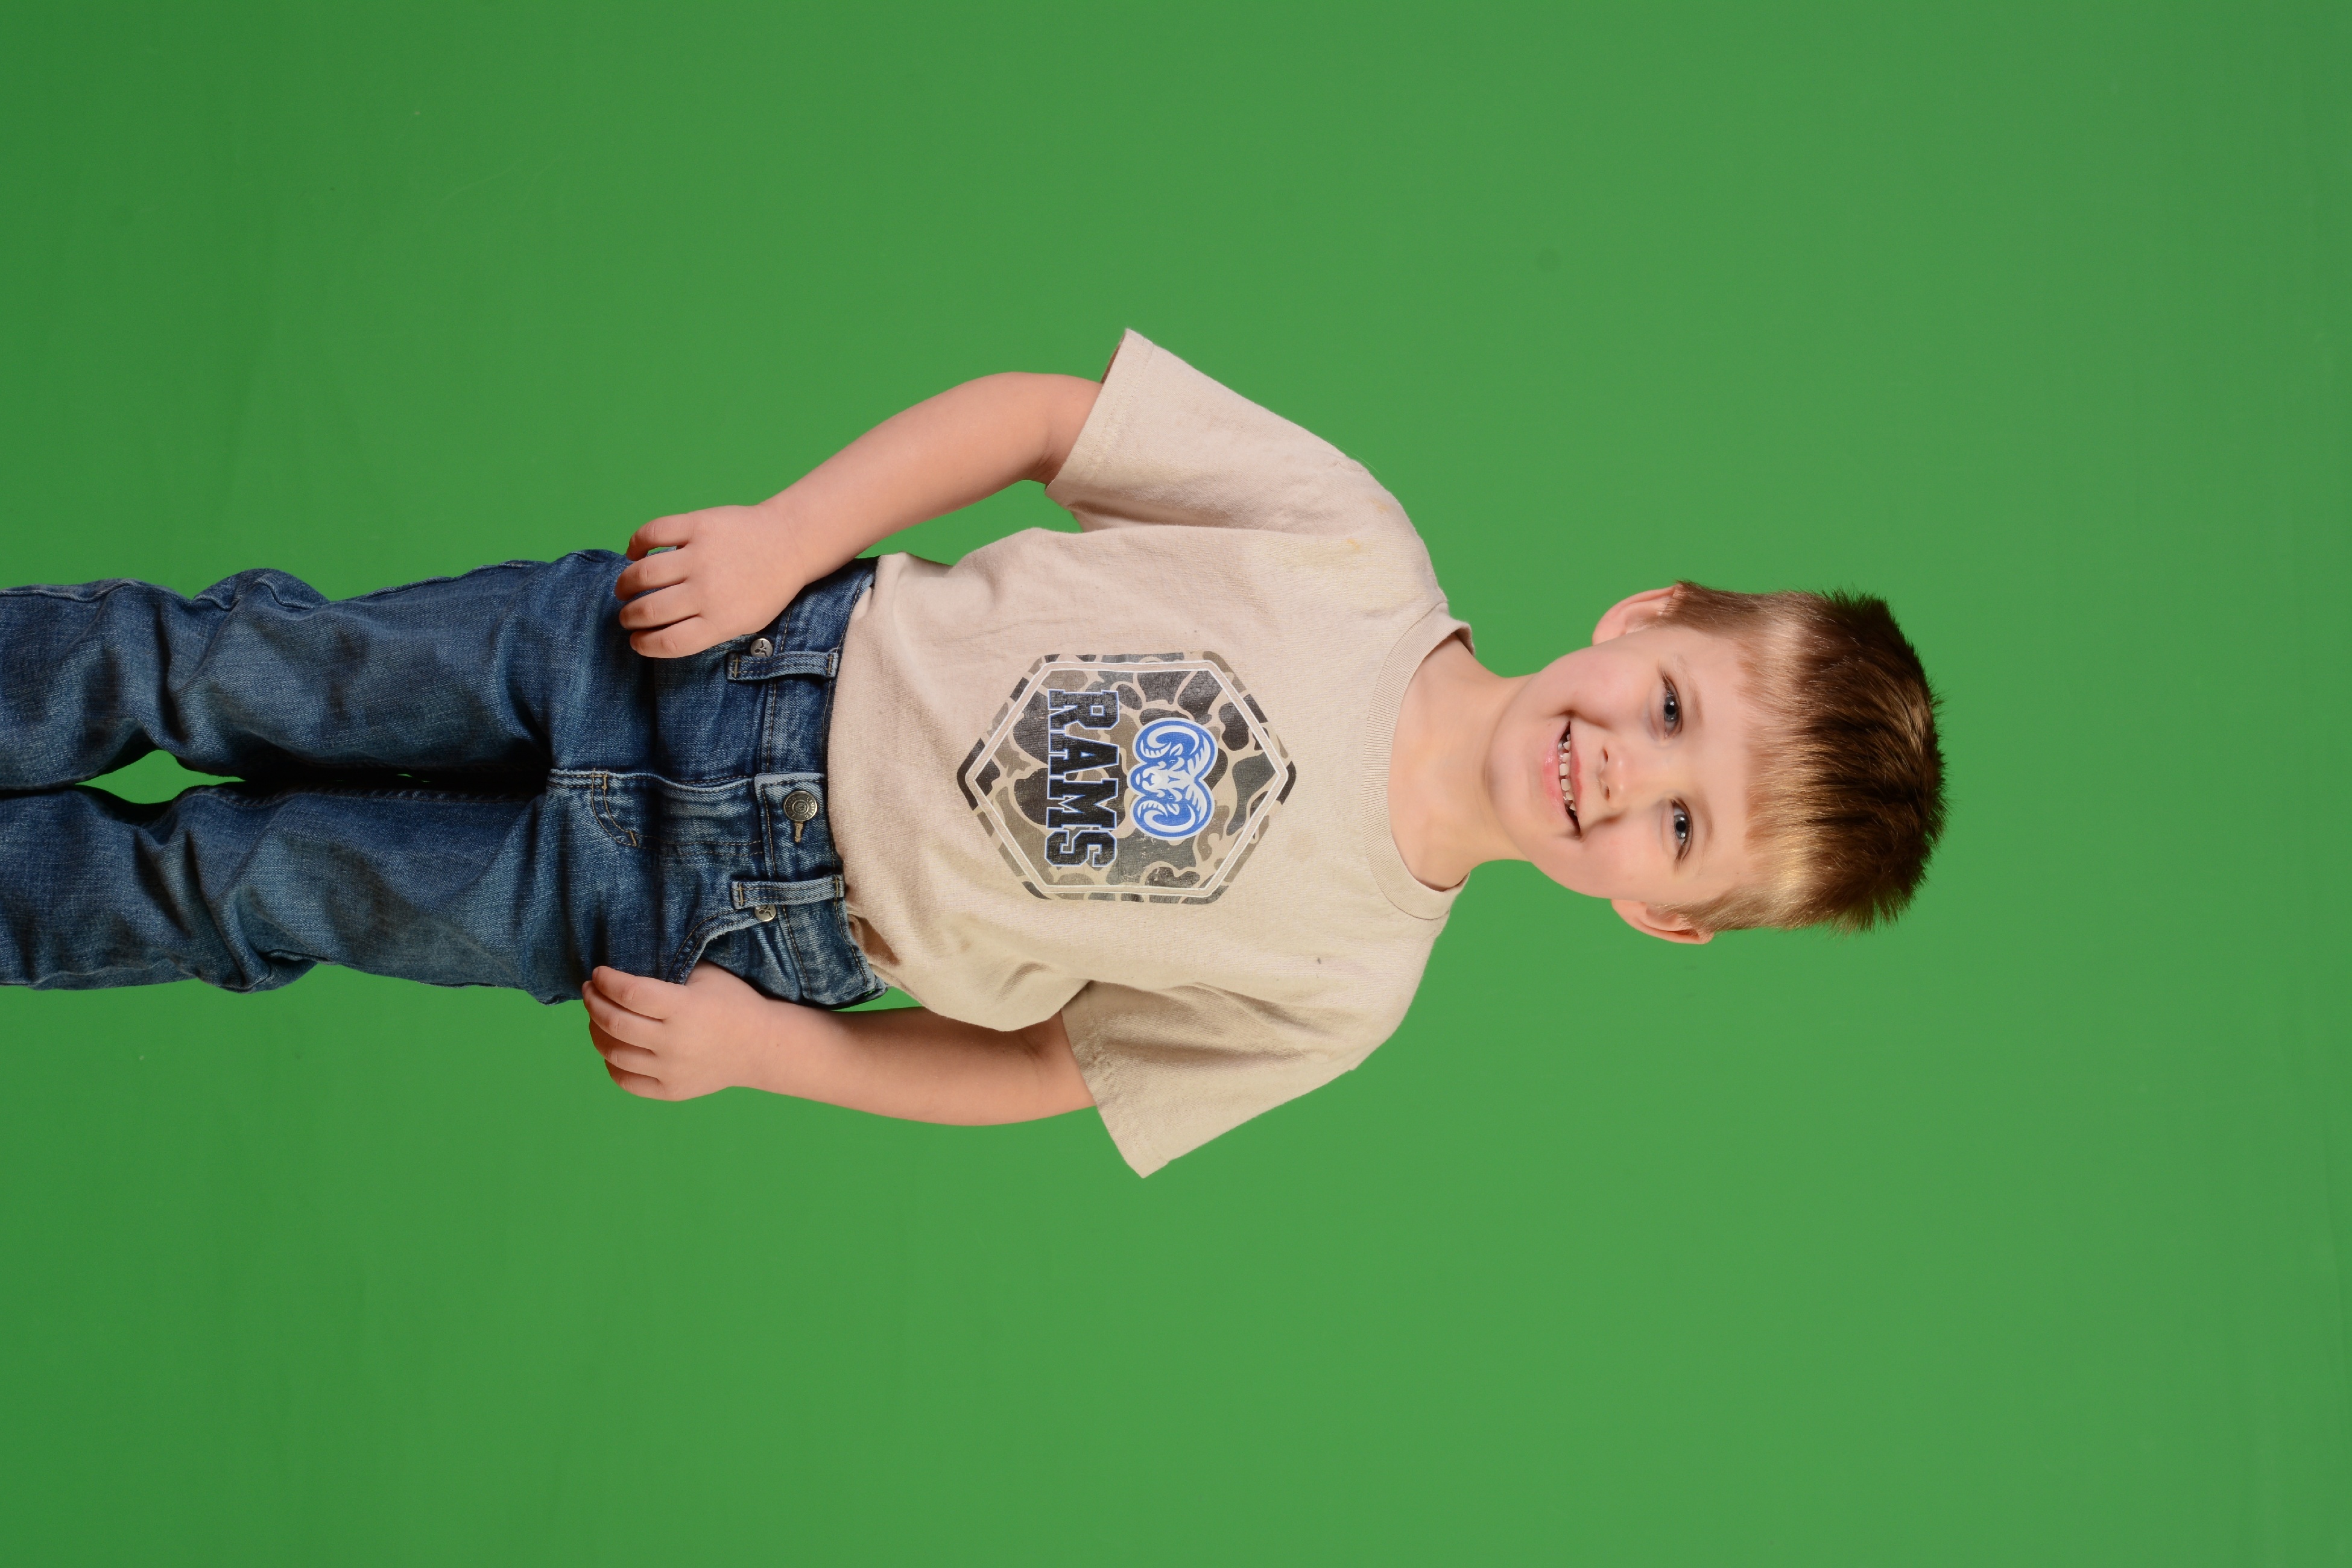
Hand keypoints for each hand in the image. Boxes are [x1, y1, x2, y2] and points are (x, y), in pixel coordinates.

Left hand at [582, 961, 809, 1099]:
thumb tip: (623, 967)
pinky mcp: (670, 1091)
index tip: (598, 972)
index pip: (630, 993)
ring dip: (595, 1031)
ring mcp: (671, 1071)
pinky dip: (610, 1061)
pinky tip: (611, 1045)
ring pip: (613, 1053)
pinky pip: (625, 1080)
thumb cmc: (733, 1003)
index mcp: (685, 1008)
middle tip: (589, 991)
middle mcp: (675, 1043)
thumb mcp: (706, 975)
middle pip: (615, 1023)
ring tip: (596, 1016)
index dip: (606, 981)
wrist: (761, 1047)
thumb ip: (668, 970)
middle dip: (593, 1002)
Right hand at [613, 503, 813, 657]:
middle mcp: (709, 591)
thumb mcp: (746, 623)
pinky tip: (635, 553)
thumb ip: (707, 630)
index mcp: (721, 621)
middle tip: (627, 615)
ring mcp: (703, 555)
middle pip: (649, 611)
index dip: (643, 644)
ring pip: (643, 573)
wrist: (790, 543)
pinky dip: (635, 544)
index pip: (668, 642)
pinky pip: (652, 532)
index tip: (636, 640)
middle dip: (629, 617)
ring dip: (625, 584)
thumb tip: (659, 634)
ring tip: (625, 588)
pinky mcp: (699, 524)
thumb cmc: (765, 588)